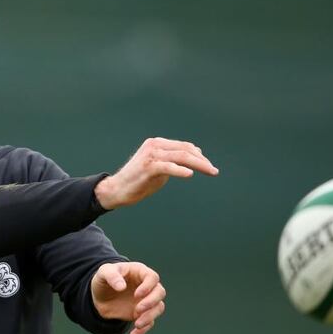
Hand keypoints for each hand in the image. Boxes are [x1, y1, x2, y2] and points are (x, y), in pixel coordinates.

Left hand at [91, 262, 166, 333]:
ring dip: (150, 317)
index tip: (137, 294)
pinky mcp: (143, 314)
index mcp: (140, 272)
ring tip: (137, 324)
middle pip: (160, 292)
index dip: (148, 286)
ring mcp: (146, 301)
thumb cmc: (104, 279)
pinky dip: (144, 330)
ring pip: (158, 308)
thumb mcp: (103, 272)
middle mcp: (147, 286)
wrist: (99, 297)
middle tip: (137, 310)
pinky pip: (149, 322)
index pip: (152, 277)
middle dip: (151, 302)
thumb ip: (111, 276)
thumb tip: (121, 287)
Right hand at [94, 137, 217, 209]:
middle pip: (185, 150)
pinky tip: (190, 174)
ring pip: (180, 156)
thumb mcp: (159, 167)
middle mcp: (155, 145)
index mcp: (158, 143)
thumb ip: (173, 161)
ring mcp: (151, 155)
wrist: (118, 189)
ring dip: (198, 165)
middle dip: (202, 161)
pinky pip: (167, 167)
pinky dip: (179, 170)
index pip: (184, 146)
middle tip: (214, 171)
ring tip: (210, 171)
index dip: (199, 156)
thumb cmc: (139, 180)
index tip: (209, 166)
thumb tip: (193, 158)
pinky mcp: (148, 166)